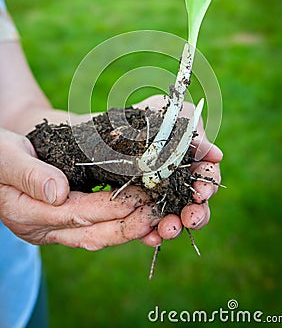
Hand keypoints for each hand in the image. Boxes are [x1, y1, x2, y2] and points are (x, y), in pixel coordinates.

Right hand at [0, 128, 159, 248]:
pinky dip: (116, 222)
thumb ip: (30, 175)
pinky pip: (92, 227)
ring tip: (154, 218)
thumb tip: (59, 193)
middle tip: (156, 214)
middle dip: (126, 226)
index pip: (76, 213)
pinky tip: (138, 214)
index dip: (108, 207)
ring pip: (94, 235)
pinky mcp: (62, 220)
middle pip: (90, 233)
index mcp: (26, 214)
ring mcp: (52, 227)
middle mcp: (41, 228)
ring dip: (125, 229)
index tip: (139, 198)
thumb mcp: (7, 156)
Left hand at [134, 96, 222, 246]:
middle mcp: (181, 183)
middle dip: (197, 213)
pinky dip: (151, 233)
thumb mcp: (174, 118)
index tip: (202, 192)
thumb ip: (194, 136)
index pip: (207, 177)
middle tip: (191, 218)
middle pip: (196, 203)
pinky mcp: (141, 208)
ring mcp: (161, 198)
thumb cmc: (151, 117)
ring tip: (169, 229)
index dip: (208, 185)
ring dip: (176, 226)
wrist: (113, 126)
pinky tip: (150, 237)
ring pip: (175, 217)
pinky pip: (149, 225)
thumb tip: (217, 156)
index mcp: (193, 162)